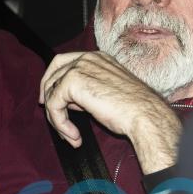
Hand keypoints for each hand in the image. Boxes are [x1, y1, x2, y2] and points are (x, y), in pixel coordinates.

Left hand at [39, 51, 180, 173]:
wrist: (145, 115)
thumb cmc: (133, 109)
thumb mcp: (106, 94)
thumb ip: (86, 91)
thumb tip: (69, 101)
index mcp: (97, 58)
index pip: (63, 61)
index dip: (51, 78)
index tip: (47, 97)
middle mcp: (87, 58)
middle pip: (53, 73)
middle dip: (48, 96)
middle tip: (51, 117)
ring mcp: (79, 67)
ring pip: (51, 92)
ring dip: (57, 118)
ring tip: (71, 135)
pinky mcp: (73, 81)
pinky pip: (54, 105)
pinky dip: (60, 123)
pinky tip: (74, 135)